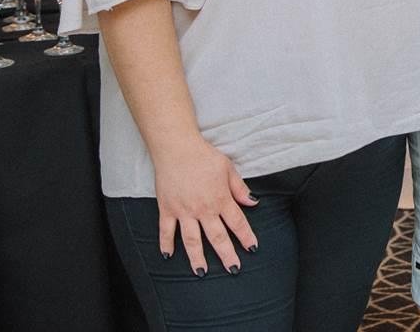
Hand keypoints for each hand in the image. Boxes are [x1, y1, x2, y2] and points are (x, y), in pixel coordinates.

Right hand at [152, 135, 258, 274]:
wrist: (177, 148)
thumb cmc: (204, 156)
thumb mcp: (228, 169)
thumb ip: (240, 188)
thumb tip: (253, 202)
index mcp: (220, 198)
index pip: (237, 222)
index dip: (246, 236)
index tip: (253, 248)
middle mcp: (203, 208)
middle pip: (217, 237)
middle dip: (227, 255)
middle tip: (234, 269)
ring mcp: (183, 211)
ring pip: (192, 240)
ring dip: (197, 257)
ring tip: (202, 272)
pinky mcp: (166, 209)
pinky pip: (166, 230)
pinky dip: (166, 244)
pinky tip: (168, 256)